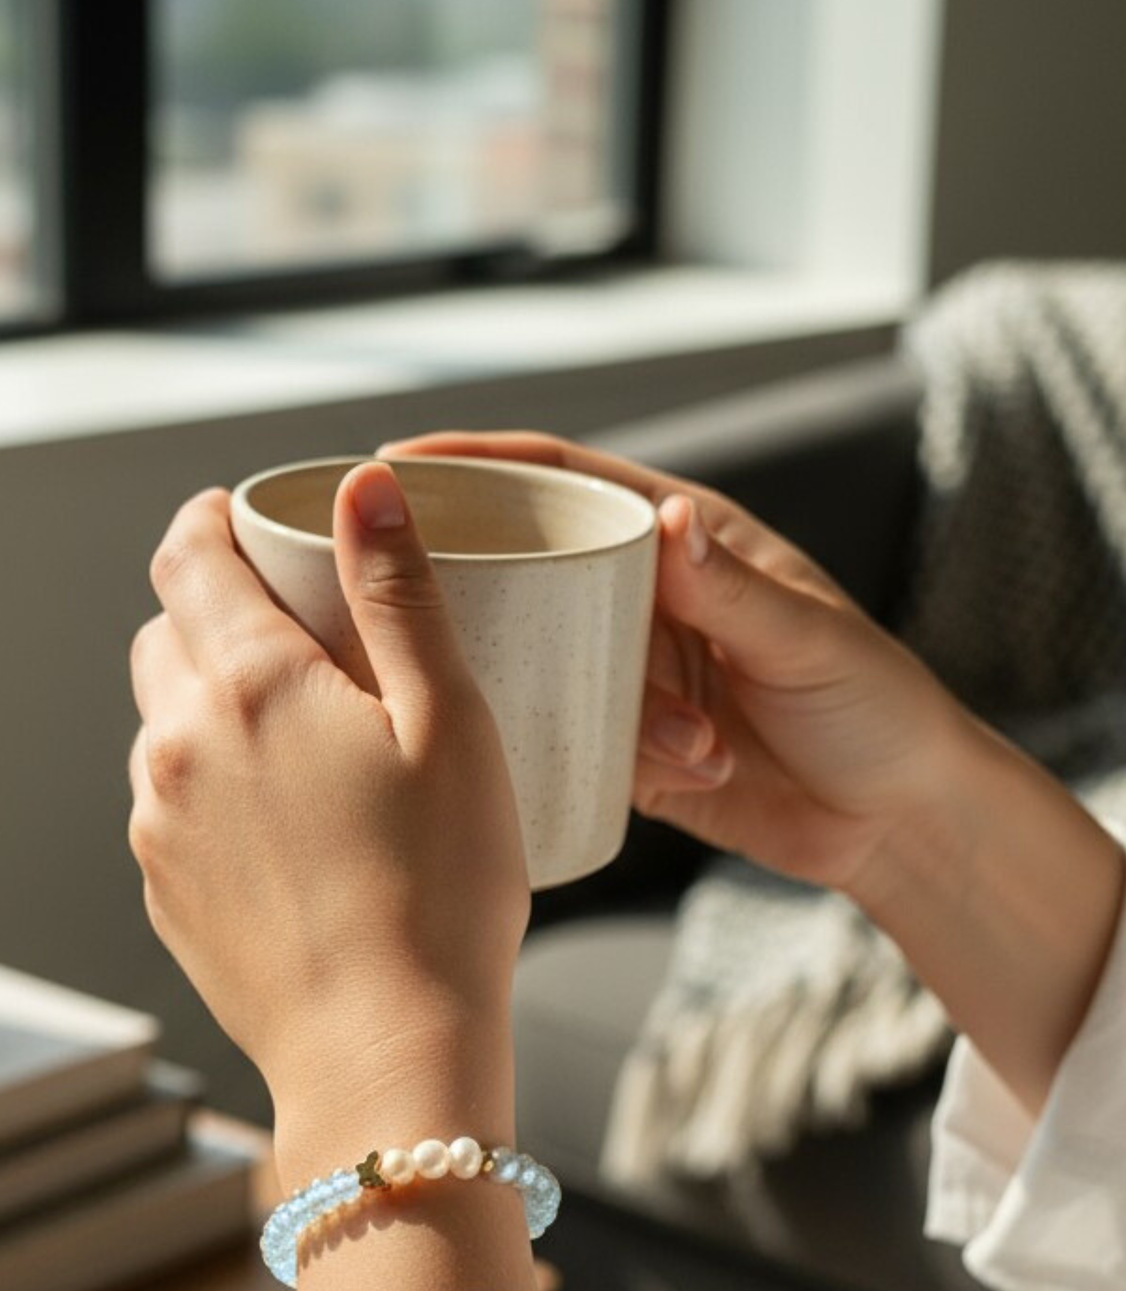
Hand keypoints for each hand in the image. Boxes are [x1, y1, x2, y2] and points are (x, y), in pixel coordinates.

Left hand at [128, 463, 529, 1190]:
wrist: (386, 1055)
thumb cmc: (440, 895)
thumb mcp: (451, 723)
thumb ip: (398, 594)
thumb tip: (362, 487)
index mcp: (249, 687)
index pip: (186, 556)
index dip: (212, 520)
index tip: (243, 518)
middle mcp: (177, 747)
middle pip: (165, 636)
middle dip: (216, 611)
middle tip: (295, 628)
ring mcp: (158, 827)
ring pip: (163, 726)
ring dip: (213, 706)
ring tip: (302, 741)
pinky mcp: (164, 893)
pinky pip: (170, 807)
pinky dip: (212, 788)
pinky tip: (289, 827)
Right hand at [380, 430, 964, 898]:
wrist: (896, 821)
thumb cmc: (876, 705)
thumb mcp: (806, 638)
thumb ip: (730, 588)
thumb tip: (666, 521)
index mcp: (689, 541)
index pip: (568, 478)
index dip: (482, 464)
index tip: (401, 462)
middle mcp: (648, 598)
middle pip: (532, 564)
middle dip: (480, 580)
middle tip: (407, 599)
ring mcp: (632, 673)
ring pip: (545, 664)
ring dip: (581, 703)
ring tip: (686, 738)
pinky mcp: (629, 747)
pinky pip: (570, 740)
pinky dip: (590, 758)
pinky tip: (648, 775)